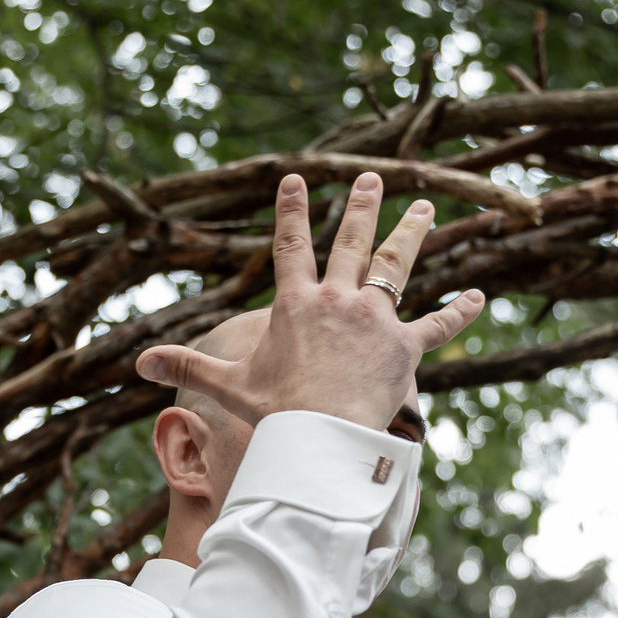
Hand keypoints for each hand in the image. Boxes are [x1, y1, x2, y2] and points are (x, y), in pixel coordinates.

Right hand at [134, 173, 484, 429]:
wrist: (322, 439)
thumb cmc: (275, 414)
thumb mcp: (228, 387)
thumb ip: (188, 366)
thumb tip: (138, 362)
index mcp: (296, 304)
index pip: (290, 245)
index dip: (292, 209)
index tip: (296, 177)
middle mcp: (339, 300)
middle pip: (353, 243)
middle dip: (364, 207)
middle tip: (374, 179)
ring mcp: (375, 321)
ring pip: (397, 267)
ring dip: (412, 234)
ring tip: (423, 207)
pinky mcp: (406, 349)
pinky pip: (438, 325)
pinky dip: (459, 312)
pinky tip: (479, 298)